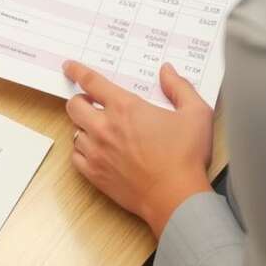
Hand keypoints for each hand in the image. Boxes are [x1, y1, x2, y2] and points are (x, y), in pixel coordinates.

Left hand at [63, 60, 212, 237]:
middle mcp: (104, 127)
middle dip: (80, 100)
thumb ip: (179, 87)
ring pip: (74, 131)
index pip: (91, 82)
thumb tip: (167, 71)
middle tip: (91, 103)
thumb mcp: (196, 113)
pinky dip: (81, 150)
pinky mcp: (94, 173)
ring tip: (99, 129)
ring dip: (83, 126)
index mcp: (125, 107)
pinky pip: (75, 156)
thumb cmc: (186, 157)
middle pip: (74, 105)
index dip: (77, 71)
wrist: (176, 198)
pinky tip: (95, 150)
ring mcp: (96, 151)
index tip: (69, 67)